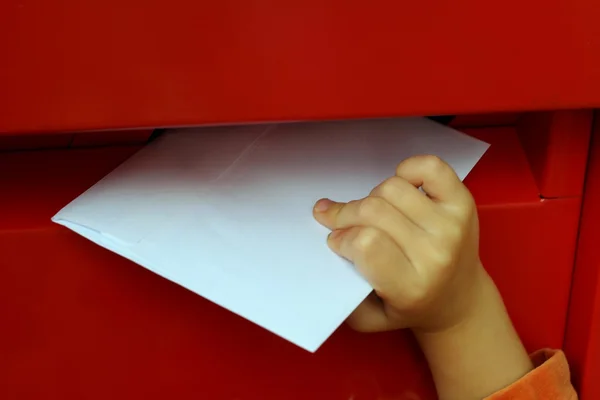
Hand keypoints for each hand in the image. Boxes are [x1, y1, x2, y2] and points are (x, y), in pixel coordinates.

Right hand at [313, 155, 482, 332]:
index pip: (365, 244)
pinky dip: (409, 170)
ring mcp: (452, 225)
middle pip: (373, 211)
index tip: (337, 241)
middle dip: (346, 215)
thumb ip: (344, 288)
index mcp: (411, 287)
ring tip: (376, 215)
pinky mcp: (463, 203)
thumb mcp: (370, 317)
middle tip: (341, 224)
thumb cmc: (412, 307)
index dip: (342, 237)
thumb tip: (330, 236)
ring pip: (392, 188)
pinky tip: (403, 189)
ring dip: (374, 197)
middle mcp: (436, 254)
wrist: (461, 303)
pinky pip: (430, 167)